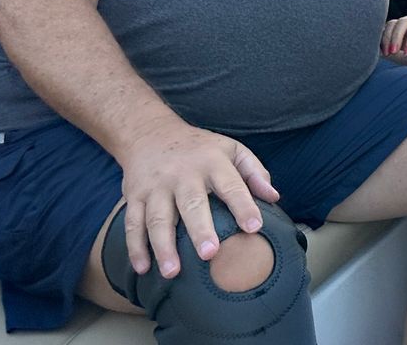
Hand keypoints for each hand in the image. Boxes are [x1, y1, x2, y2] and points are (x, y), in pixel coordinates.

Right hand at [116, 119, 277, 278]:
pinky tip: (142, 269)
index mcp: (212, 163)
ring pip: (158, 218)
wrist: (151, 133)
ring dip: (163, 246)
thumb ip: (254, 172)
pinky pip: (132, 224)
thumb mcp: (231, 149)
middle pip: (191, 204)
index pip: (231, 186)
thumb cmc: (200, 149)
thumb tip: (274, 197)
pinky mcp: (134, 196)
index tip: (254, 228)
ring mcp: (156, 186)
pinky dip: (135, 247)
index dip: (243, 206)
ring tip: (172, 272)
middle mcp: (183, 175)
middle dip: (200, 230)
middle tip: (209, 254)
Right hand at [382, 12, 406, 66]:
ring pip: (391, 24)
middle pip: (402, 22)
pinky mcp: (394, 26)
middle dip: (396, 37)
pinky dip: (382, 39)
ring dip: (387, 39)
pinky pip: (385, 28)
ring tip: (387, 54)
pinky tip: (382, 51)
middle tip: (393, 53)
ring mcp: (403, 20)